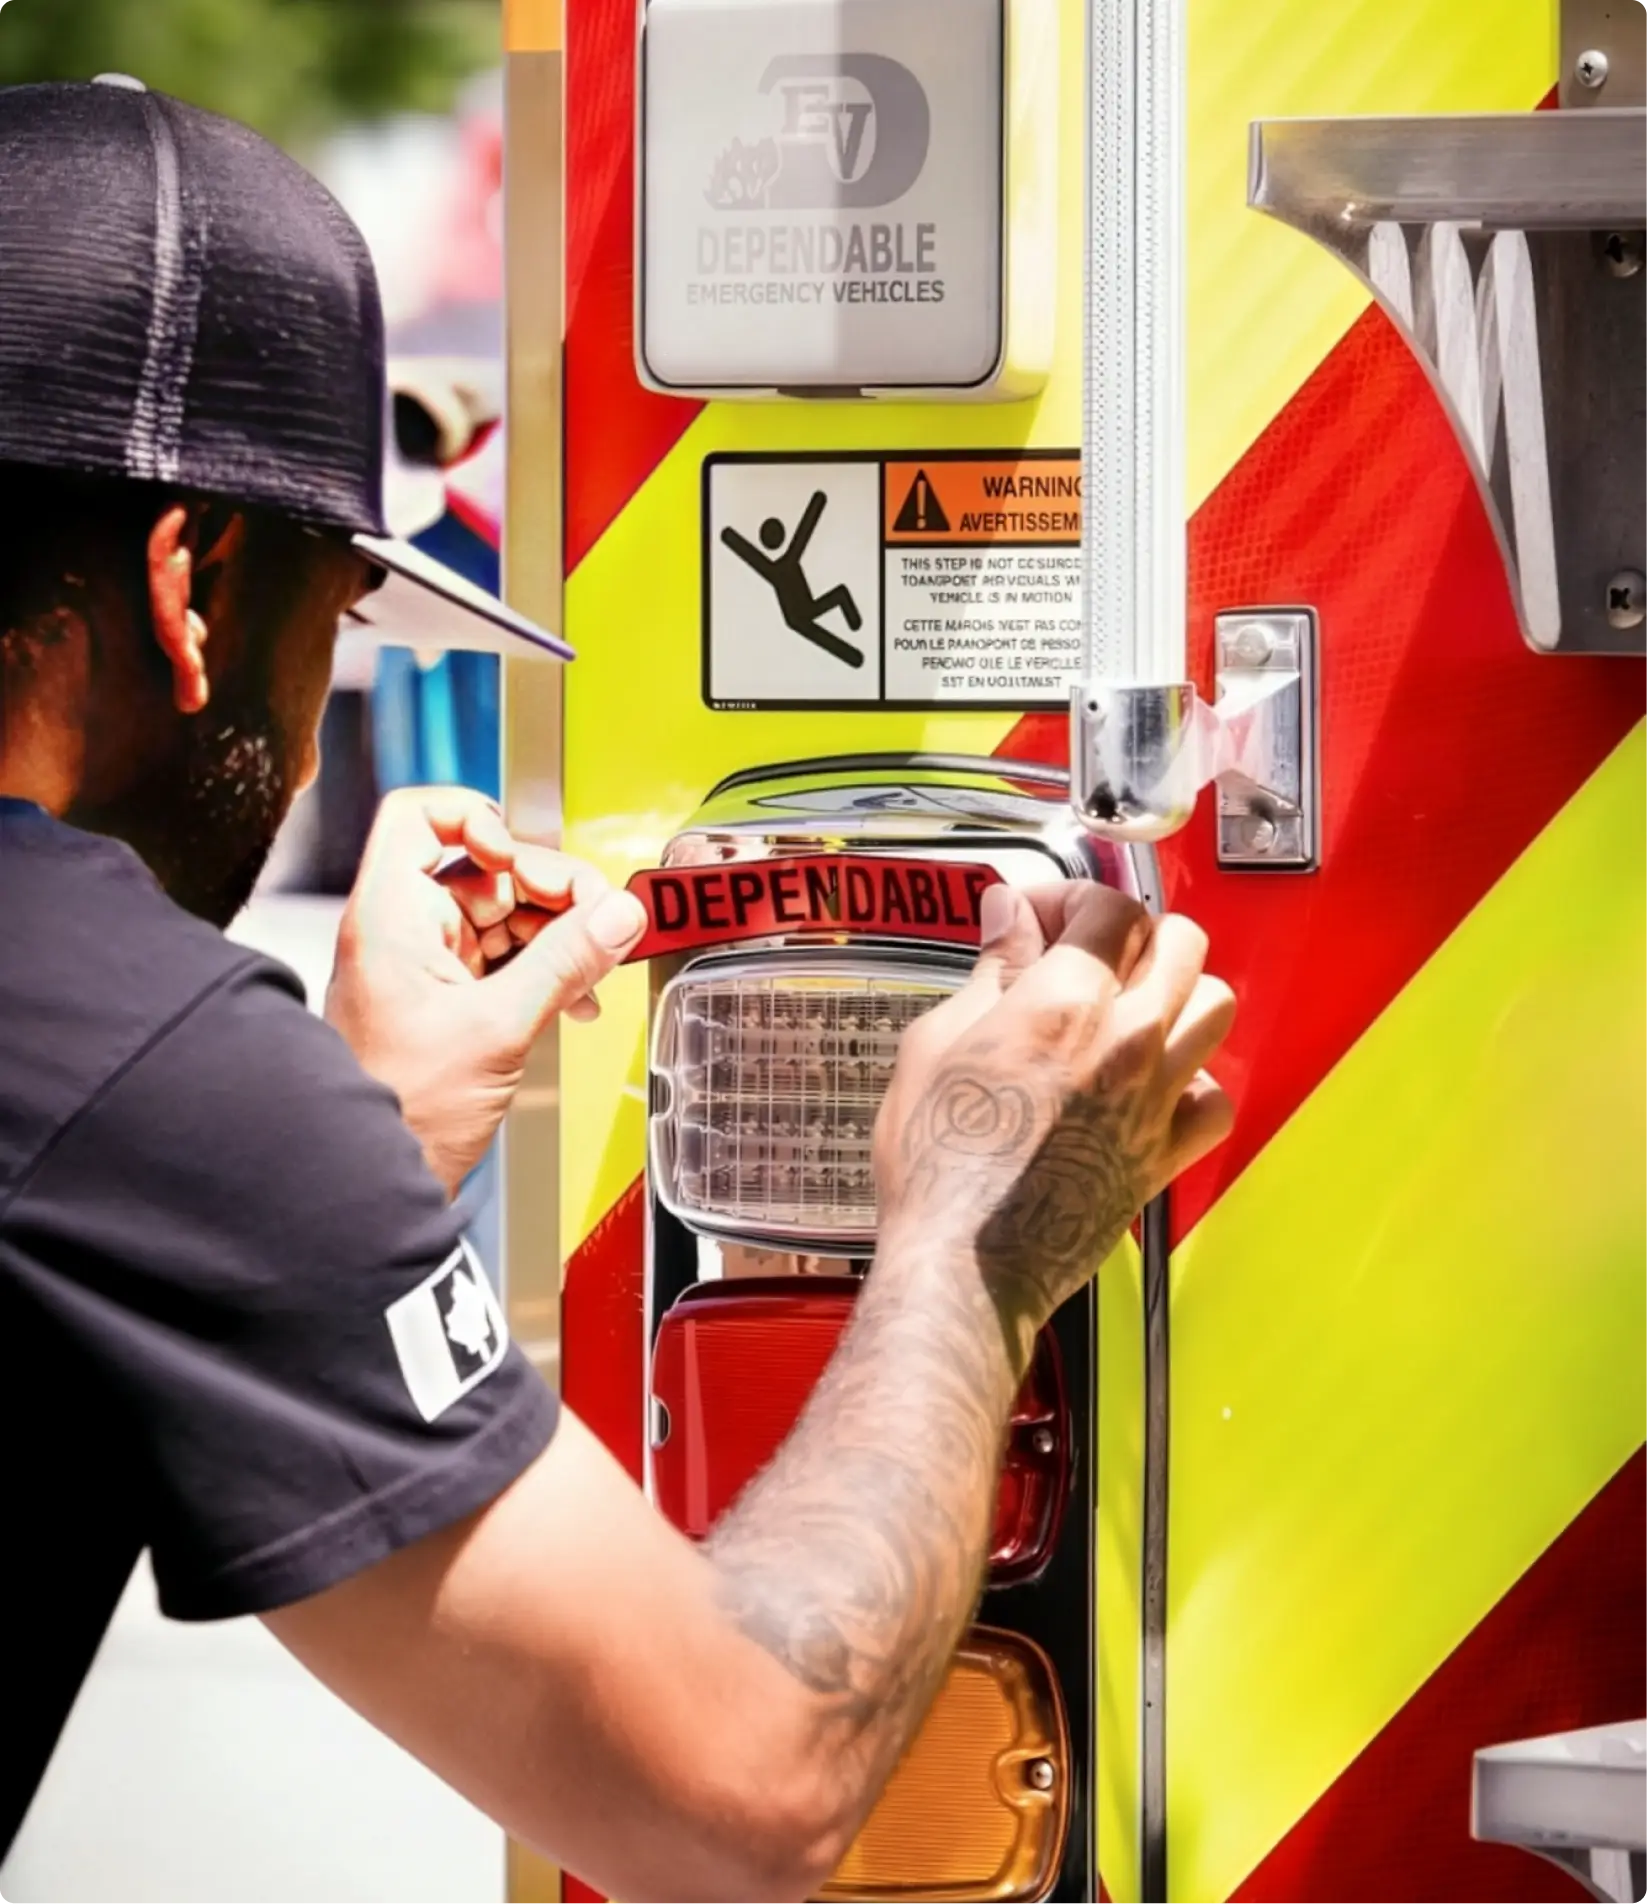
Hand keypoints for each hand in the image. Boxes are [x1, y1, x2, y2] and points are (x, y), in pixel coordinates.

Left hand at [325, 788, 646, 1195]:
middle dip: (548, 890)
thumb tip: (619, 915)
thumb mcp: (499, 1028)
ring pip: (503, 916)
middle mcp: (403, 932)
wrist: (378, 1184)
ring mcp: (425, 966)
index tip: (525, 853)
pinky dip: (544, 969)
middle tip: (596, 920)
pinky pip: (504, 960)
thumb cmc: (402, 1113)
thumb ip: (565, 962)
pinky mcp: (448, 1001)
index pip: (419, 817)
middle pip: (484, 868)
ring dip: (556, 934)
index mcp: (392, 918)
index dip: (477, 818)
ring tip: (595, 965)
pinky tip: (577, 999)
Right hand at [874, 881, 1233, 1358]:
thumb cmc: (939, 1168)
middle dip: (1132, 931)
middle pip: (1180, 941)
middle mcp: (1126, 1042)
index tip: (1037, 915)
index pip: (1109, 907)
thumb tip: (1010, 918)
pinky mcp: (1165, 1154)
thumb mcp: (937, 1043)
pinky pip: (1217, 1098)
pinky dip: (1197, 1080)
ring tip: (1129, 1004)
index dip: (1071, 897)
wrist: (967, 1266)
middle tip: (1084, 950)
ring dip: (1177, 991)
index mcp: (1064, 1003)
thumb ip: (991, 971)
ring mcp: (1155, 1099)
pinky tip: (1154, 1081)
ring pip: (1216, 1005)